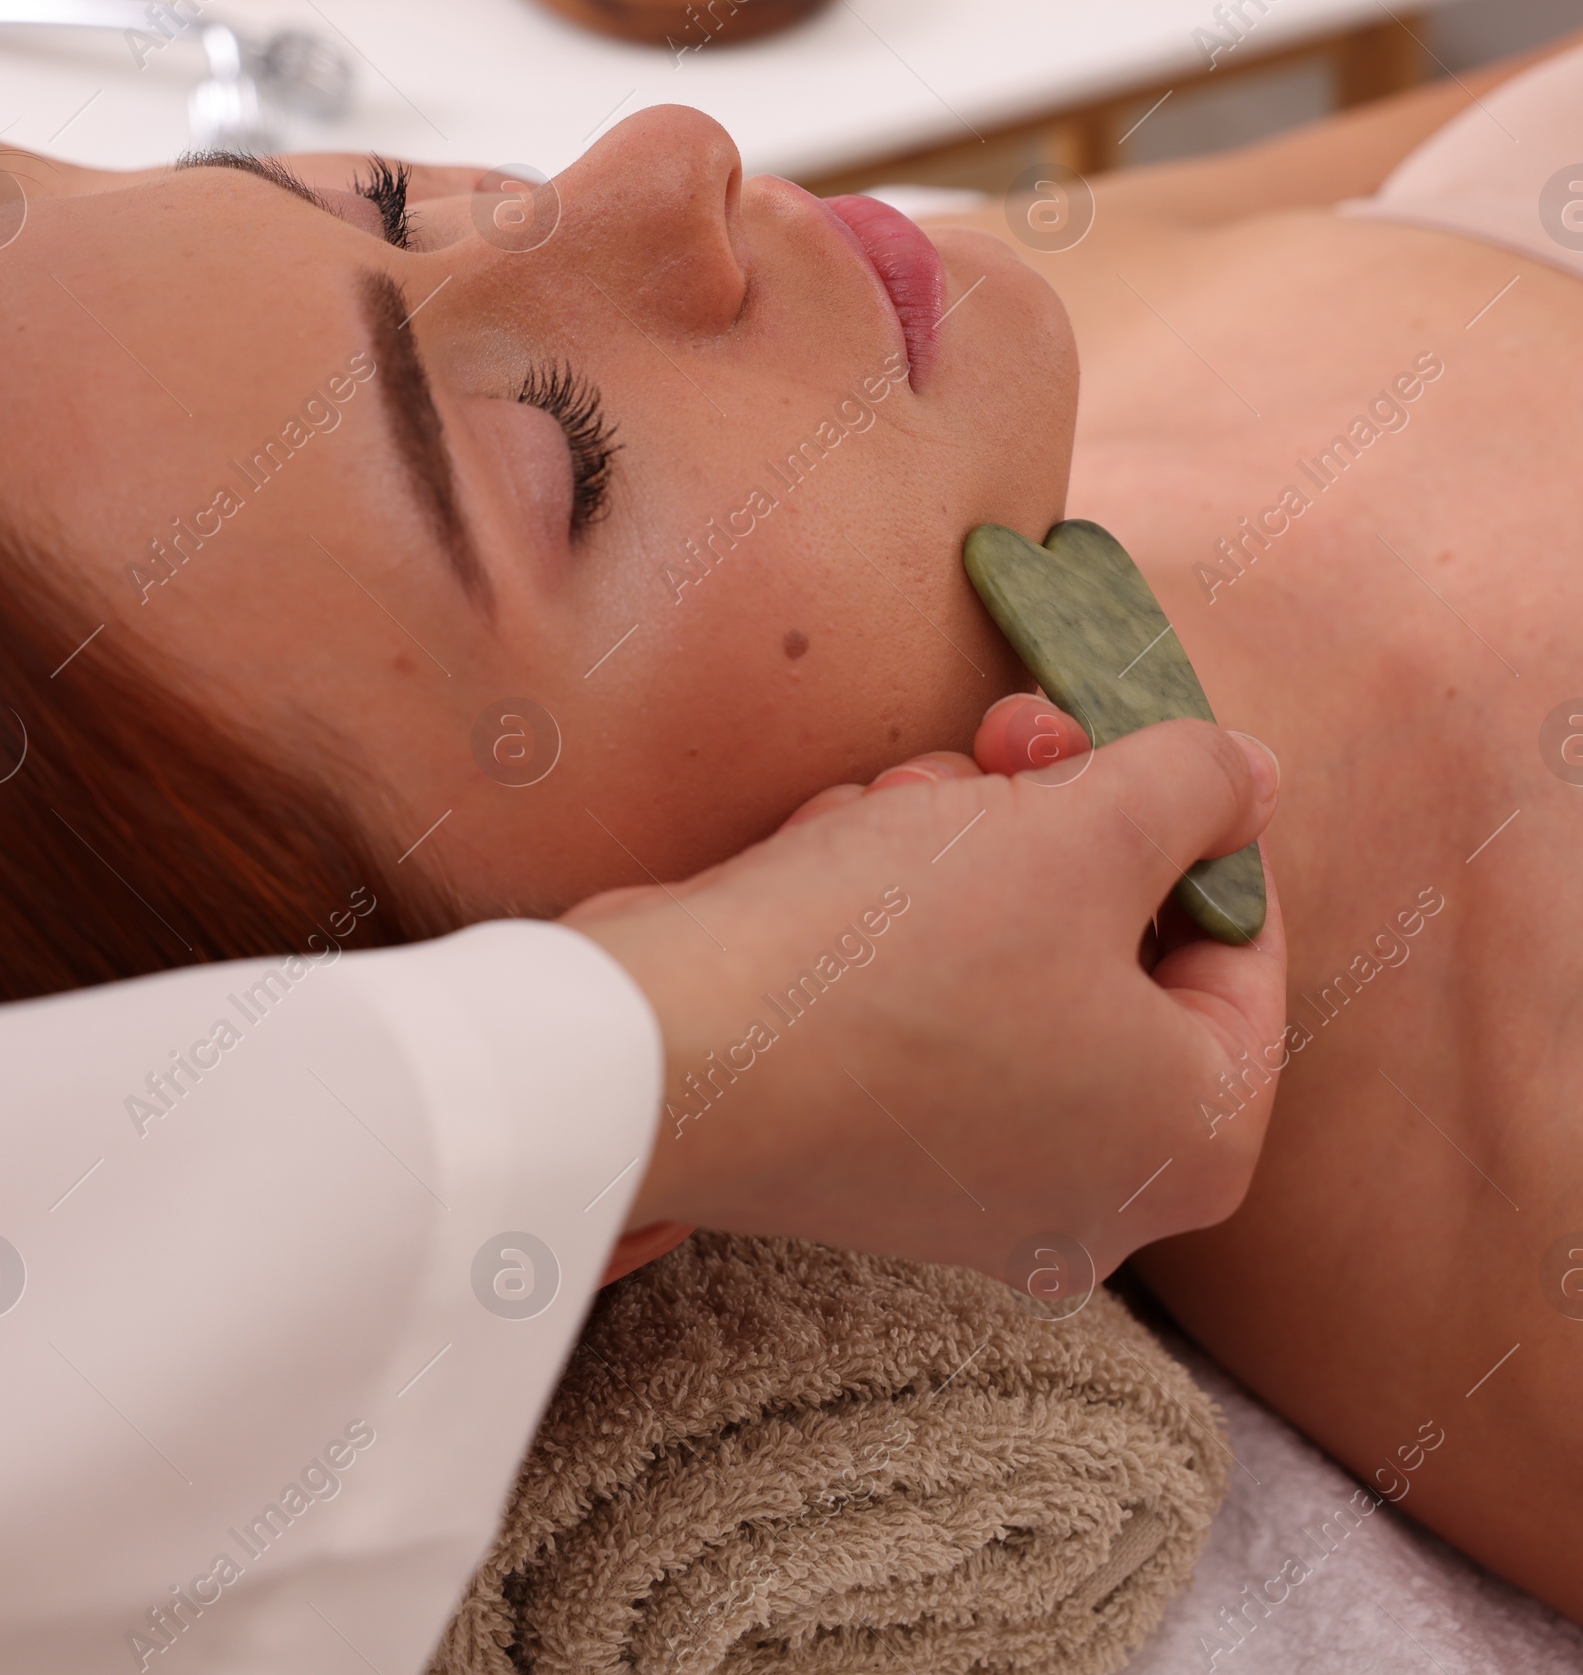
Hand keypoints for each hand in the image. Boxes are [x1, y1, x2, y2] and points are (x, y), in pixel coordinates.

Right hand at [566, 717, 1284, 1293]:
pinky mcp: (866, 1143)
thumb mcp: (1080, 827)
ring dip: (956, 843)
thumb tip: (1252, 778)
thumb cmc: (898, 953)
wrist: (666, 1050)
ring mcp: (973, 1177)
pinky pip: (922, 992)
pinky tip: (830, 861)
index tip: (1128, 736)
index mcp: (1187, 1140)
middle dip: (1053, 813)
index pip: (1244, 947)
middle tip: (1012, 729)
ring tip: (890, 811)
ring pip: (1011, 946)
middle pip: (1118, 940)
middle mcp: (1094, 1188)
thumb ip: (1194, 789)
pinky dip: (885, 907)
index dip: (1194, 817)